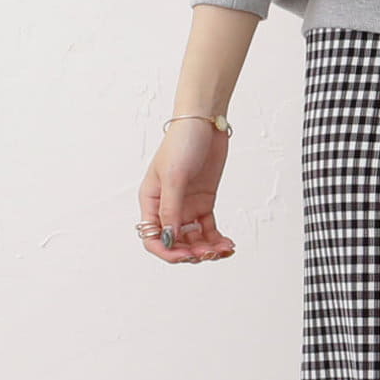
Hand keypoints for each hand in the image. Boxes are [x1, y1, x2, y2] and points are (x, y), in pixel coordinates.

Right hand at [137, 123, 235, 264]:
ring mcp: (187, 205)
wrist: (205, 123)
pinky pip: (209, 229)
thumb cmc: (182, 143)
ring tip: (224, 249)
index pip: (153, 237)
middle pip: (176, 242)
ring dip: (207, 248)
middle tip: (210, 252)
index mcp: (152, 201)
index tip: (186, 255)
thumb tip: (169, 238)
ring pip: (194, 239)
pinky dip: (217, 239)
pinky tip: (228, 245)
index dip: (167, 252)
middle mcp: (167, 207)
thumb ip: (171, 209)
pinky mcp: (204, 202)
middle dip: (192, 251)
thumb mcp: (174, 176)